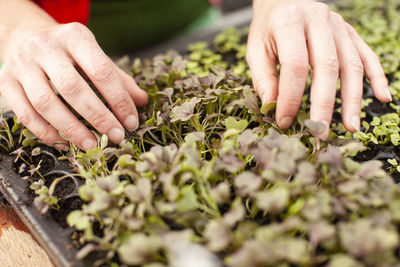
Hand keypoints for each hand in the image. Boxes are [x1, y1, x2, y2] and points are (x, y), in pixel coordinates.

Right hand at [0, 22, 147, 150]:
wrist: (25, 35)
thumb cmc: (70, 52)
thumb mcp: (95, 56)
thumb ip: (119, 79)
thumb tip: (143, 101)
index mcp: (75, 37)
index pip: (101, 71)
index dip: (118, 100)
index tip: (131, 122)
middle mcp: (46, 48)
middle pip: (72, 88)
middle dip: (98, 117)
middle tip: (115, 136)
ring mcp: (22, 65)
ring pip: (45, 103)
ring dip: (71, 129)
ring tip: (91, 145)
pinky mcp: (6, 82)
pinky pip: (25, 114)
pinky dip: (45, 133)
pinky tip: (64, 143)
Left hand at [247, 0, 390, 137]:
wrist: (283, 0)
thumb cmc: (267, 28)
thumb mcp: (255, 50)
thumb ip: (263, 78)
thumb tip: (273, 108)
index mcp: (289, 22)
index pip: (295, 65)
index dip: (290, 97)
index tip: (285, 121)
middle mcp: (318, 20)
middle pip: (327, 66)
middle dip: (324, 104)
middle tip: (320, 131)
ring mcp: (338, 25)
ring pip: (351, 64)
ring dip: (353, 98)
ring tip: (351, 126)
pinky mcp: (350, 32)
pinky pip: (367, 55)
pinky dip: (376, 76)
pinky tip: (382, 97)